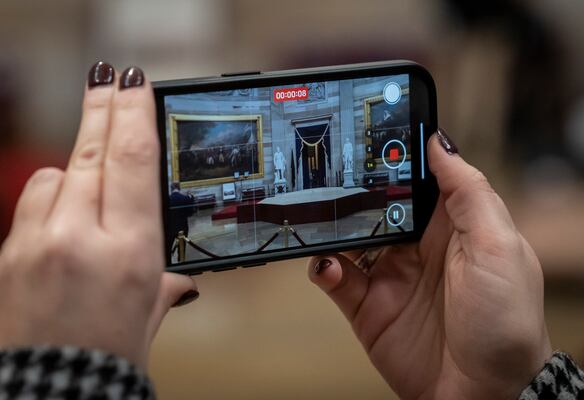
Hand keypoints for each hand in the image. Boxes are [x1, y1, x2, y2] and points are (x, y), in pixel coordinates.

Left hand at [0, 62, 197, 367]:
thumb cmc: (104, 366)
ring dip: (73, 170)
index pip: (134, 162)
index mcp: (127, 255)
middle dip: (102, 110)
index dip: (134, 113)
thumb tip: (178, 278)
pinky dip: (47, 205)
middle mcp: (77, 241)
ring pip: (53, 176)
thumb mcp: (147, 320)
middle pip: (90, 154)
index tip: (134, 82)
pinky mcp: (1, 261)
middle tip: (109, 77)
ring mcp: (31, 247)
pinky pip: (28, 209)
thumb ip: (162, 287)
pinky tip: (59, 227)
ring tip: (88, 184)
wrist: (43, 397)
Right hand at [308, 129, 551, 399]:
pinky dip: (324, 267)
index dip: (396, 157)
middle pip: (376, 204)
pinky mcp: (367, 305)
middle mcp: (416, 247)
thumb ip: (468, 193)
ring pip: (349, 237)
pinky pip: (335, 278)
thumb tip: (439, 144)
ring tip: (321, 217)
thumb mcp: (499, 247)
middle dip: (354, 188)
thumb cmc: (506, 322)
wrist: (483, 396)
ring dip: (332, 226)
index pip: (417, 179)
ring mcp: (389, 275)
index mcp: (451, 226)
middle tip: (331, 174)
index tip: (371, 134)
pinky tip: (329, 264)